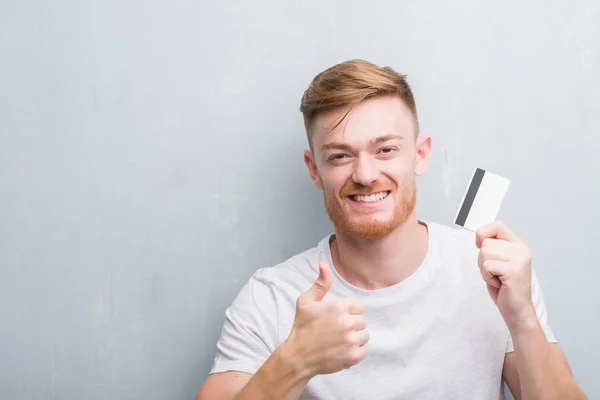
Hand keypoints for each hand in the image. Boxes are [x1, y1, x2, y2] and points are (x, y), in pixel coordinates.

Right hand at [285, 261, 368, 376]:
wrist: (298, 356)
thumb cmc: (302, 327)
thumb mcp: (306, 301)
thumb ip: (320, 283)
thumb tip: (324, 264)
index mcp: (339, 307)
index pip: (359, 306)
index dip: (349, 311)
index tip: (337, 317)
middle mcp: (347, 322)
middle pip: (363, 320)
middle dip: (352, 324)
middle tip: (336, 330)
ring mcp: (351, 340)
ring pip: (365, 335)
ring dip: (355, 338)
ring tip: (339, 340)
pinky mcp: (353, 356)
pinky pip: (364, 350)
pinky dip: (355, 351)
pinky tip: (342, 350)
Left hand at [476, 221, 535, 331]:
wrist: (517, 311)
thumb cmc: (505, 287)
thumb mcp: (497, 262)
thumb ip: (492, 247)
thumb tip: (479, 235)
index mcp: (518, 245)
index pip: (497, 225)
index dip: (483, 233)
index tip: (481, 246)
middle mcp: (522, 250)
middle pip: (486, 242)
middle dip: (482, 260)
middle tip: (495, 273)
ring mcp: (519, 260)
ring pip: (484, 253)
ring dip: (485, 269)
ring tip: (498, 278)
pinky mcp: (514, 270)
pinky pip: (487, 266)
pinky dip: (487, 277)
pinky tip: (499, 284)